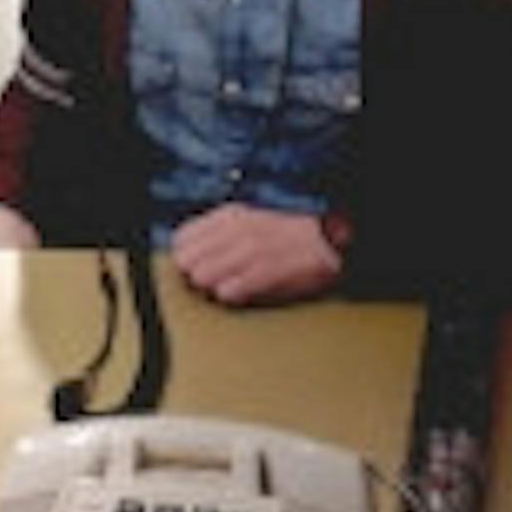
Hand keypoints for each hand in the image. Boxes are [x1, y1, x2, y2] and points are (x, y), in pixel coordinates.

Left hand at [169, 203, 341, 306]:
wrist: (328, 241)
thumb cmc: (286, 236)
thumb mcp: (249, 221)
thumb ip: (218, 232)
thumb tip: (186, 252)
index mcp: (231, 215)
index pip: (183, 237)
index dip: (185, 256)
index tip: (193, 265)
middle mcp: (236, 229)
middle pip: (187, 259)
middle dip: (193, 273)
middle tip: (208, 281)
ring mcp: (251, 250)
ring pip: (202, 276)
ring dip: (209, 286)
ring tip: (225, 287)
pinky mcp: (265, 272)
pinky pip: (227, 291)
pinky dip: (228, 296)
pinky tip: (240, 294)